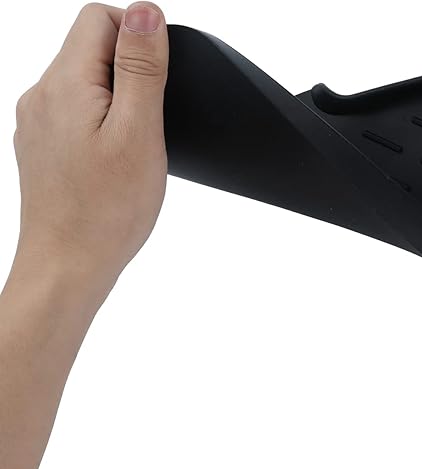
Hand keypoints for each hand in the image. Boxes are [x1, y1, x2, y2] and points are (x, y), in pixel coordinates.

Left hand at [12, 2, 168, 288]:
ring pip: (85, 80)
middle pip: (91, 48)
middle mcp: (41, 95)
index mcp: (64, 84)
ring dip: (118, 99)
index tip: (159, 83)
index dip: (139, 37)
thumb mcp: (138, 132)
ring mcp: (37, 121)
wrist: (68, 266)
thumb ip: (142, 67)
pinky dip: (102, 122)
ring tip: (132, 145)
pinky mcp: (43, 144)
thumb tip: (146, 11)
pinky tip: (113, 158)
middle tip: (149, 123)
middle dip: (131, 73)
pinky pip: (76, 110)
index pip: (101, 19)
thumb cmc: (107, 210)